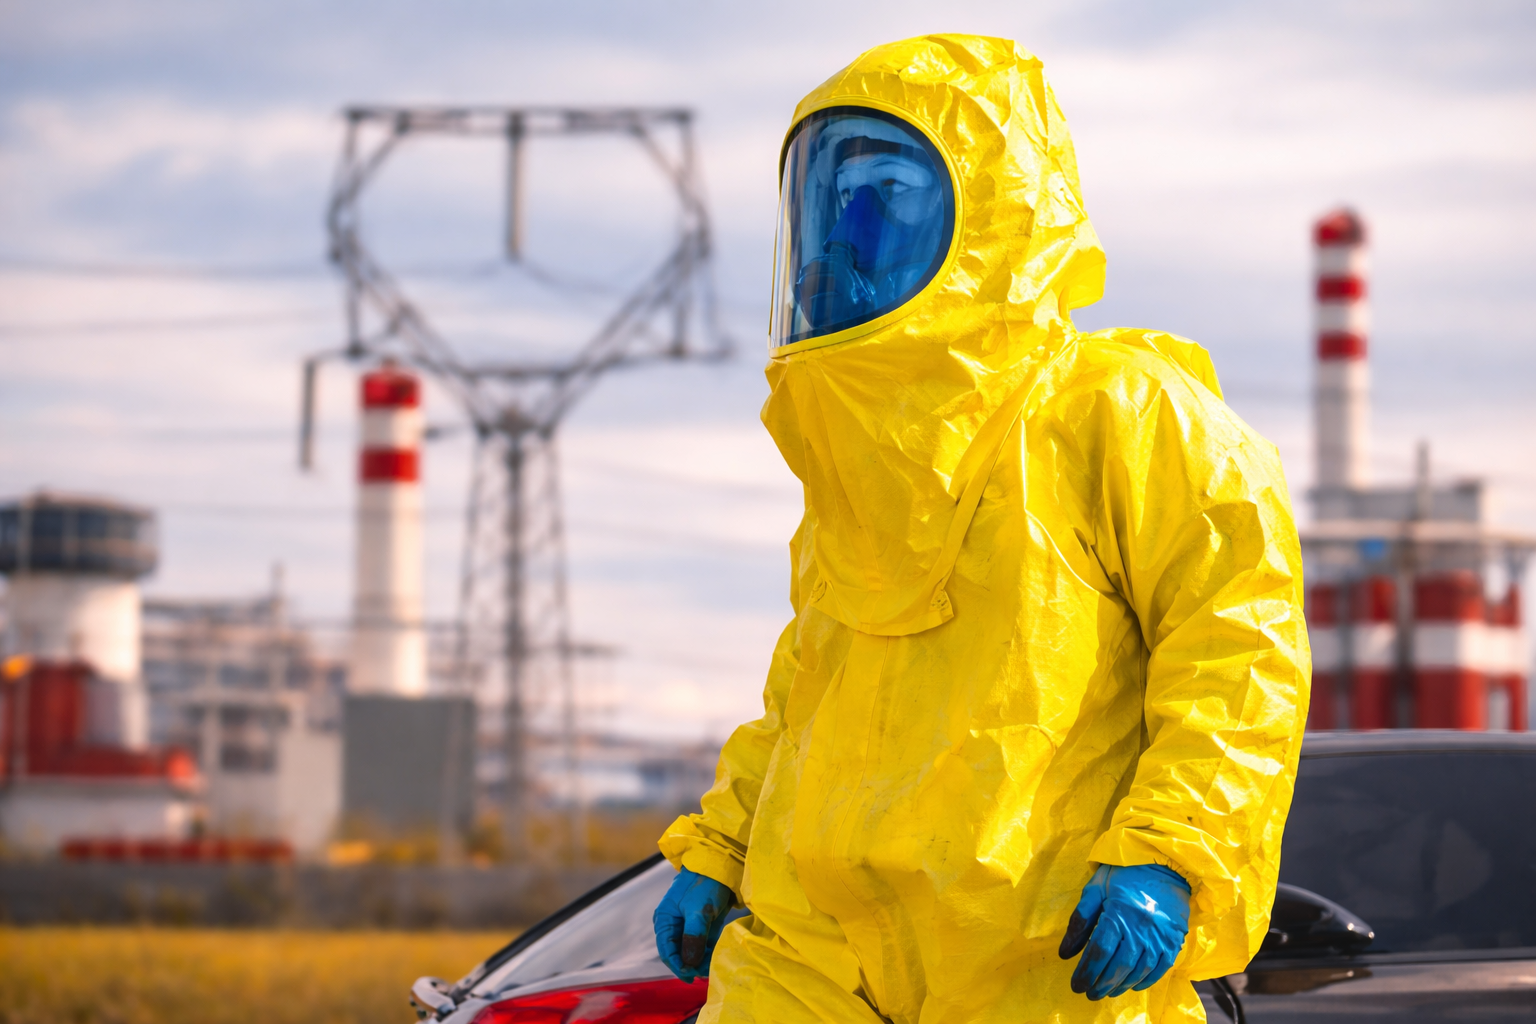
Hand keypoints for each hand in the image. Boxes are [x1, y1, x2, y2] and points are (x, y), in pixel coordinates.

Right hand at [653, 867, 735, 981]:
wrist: (719, 865)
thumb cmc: (705, 884)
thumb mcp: (698, 911)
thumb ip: (693, 937)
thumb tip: (689, 962)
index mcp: (665, 919)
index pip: (666, 950)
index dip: (677, 965)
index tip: (691, 975)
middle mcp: (672, 925)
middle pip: (677, 952)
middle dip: (690, 964)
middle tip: (705, 973)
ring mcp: (686, 925)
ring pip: (689, 950)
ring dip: (699, 960)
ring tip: (711, 967)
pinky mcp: (700, 925)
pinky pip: (700, 944)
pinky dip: (706, 952)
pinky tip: (713, 958)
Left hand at [1058, 864, 1190, 1000]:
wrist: (1165, 864)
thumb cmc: (1125, 874)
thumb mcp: (1096, 888)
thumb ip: (1080, 920)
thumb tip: (1065, 952)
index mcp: (1118, 913)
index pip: (1099, 951)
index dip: (1086, 971)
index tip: (1076, 984)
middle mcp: (1141, 928)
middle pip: (1118, 965)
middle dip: (1101, 983)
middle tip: (1089, 993)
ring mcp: (1160, 937)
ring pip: (1139, 970)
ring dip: (1120, 985)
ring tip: (1106, 991)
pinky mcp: (1174, 940)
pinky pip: (1160, 968)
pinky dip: (1145, 980)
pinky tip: (1131, 984)